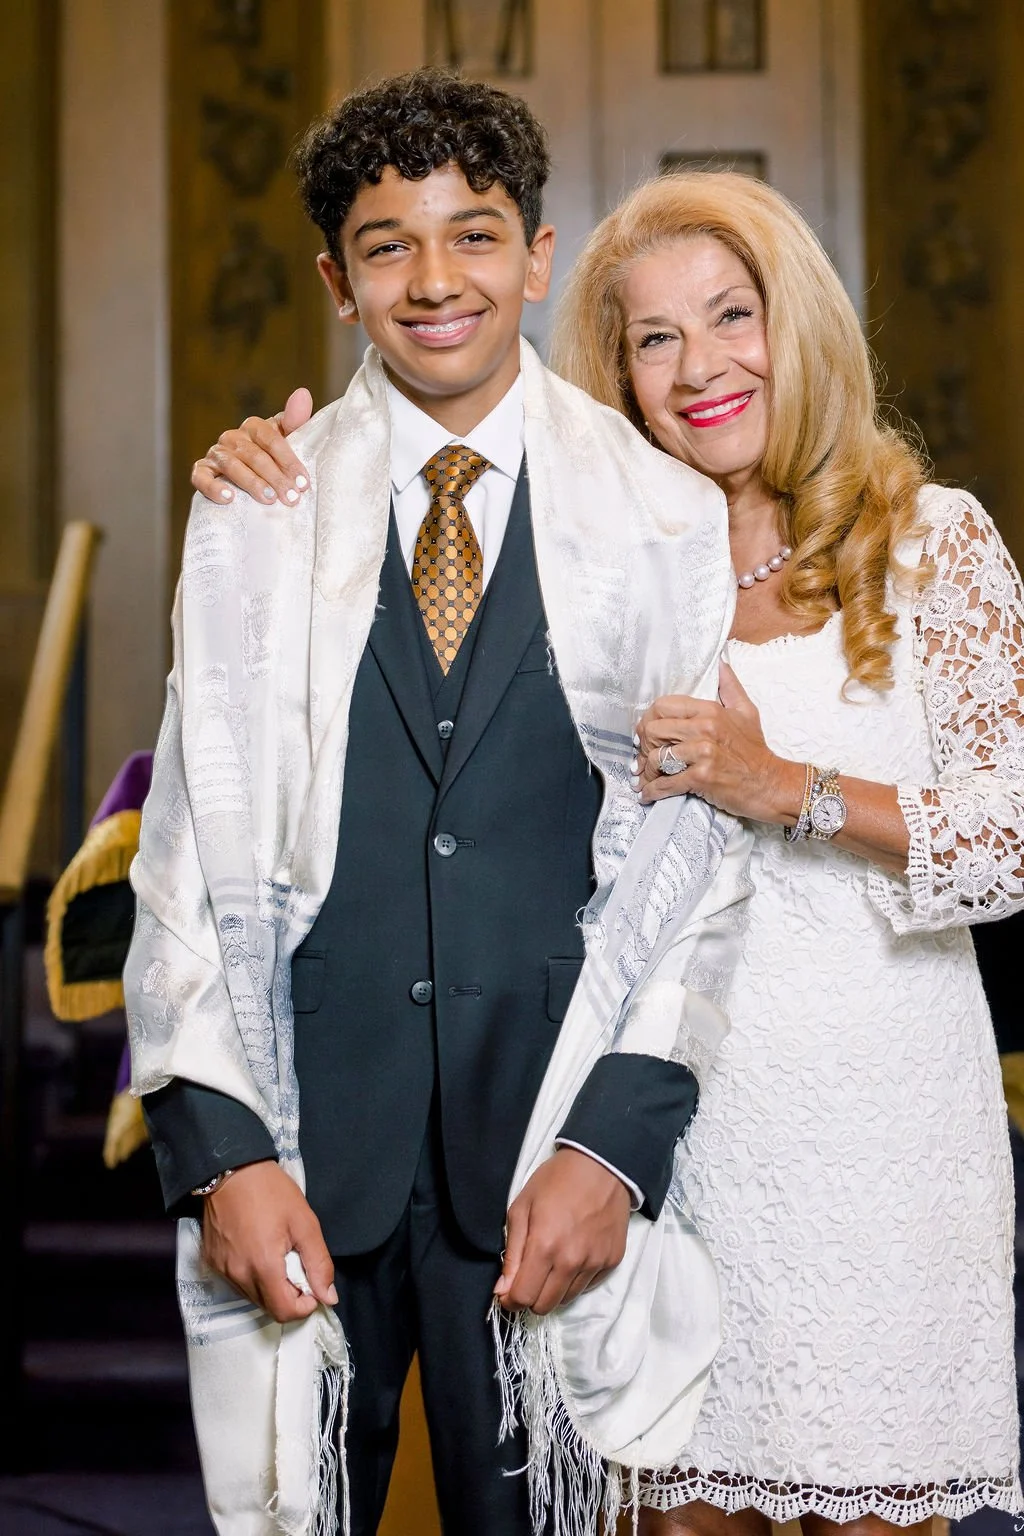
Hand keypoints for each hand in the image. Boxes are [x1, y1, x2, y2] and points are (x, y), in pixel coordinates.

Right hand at [191, 387, 313, 505]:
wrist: (248, 481)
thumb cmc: (273, 460)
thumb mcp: (287, 440)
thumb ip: (295, 420)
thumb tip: (303, 393)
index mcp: (253, 427)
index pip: (271, 439)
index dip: (288, 461)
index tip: (303, 483)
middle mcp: (232, 437)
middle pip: (254, 455)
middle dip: (275, 477)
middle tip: (290, 497)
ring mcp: (216, 454)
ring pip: (231, 466)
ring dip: (252, 483)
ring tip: (269, 499)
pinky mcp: (201, 470)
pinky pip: (201, 477)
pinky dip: (214, 487)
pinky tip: (229, 498)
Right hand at [201, 1160, 337, 1323]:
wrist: (231, 1170)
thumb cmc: (270, 1191)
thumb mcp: (305, 1222)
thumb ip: (319, 1263)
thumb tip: (328, 1297)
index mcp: (263, 1266)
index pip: (284, 1311)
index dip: (304, 1305)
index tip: (312, 1285)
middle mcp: (239, 1275)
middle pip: (269, 1307)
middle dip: (289, 1295)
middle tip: (297, 1266)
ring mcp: (223, 1270)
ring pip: (252, 1297)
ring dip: (270, 1287)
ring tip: (278, 1255)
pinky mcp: (212, 1262)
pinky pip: (237, 1283)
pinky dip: (252, 1276)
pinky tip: (258, 1251)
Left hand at [493, 1148, 630, 1315]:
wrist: (602, 1165)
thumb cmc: (555, 1181)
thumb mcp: (521, 1208)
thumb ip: (512, 1253)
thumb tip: (503, 1289)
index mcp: (545, 1246)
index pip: (523, 1298)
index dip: (510, 1298)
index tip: (508, 1289)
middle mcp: (571, 1262)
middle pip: (544, 1306)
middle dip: (531, 1296)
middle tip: (529, 1275)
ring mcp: (595, 1263)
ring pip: (566, 1299)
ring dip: (553, 1289)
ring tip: (552, 1262)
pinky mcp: (612, 1261)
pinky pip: (587, 1286)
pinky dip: (575, 1279)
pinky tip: (573, 1255)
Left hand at [635, 661, 800, 821]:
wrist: (770, 783)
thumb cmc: (755, 751)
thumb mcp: (747, 712)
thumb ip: (730, 687)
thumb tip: (721, 664)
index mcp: (710, 710)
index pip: (663, 706)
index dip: (648, 720)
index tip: (647, 734)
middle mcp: (704, 729)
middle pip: (653, 730)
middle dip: (644, 746)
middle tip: (645, 757)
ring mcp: (702, 753)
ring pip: (656, 757)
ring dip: (647, 771)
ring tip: (648, 777)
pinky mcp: (701, 777)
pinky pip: (666, 783)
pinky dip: (653, 791)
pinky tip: (649, 794)